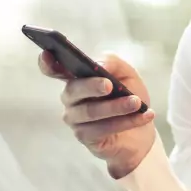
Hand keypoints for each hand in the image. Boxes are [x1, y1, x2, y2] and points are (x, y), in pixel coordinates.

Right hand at [38, 50, 155, 178]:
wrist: (142, 128)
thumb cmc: (129, 95)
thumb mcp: (126, 74)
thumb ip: (112, 62)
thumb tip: (98, 66)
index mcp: (76, 77)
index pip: (53, 68)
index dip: (47, 62)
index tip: (46, 53)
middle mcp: (70, 97)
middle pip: (73, 89)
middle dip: (92, 86)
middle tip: (109, 85)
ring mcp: (75, 118)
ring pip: (90, 111)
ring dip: (116, 107)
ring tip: (137, 102)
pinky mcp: (85, 137)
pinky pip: (102, 129)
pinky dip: (126, 121)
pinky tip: (144, 116)